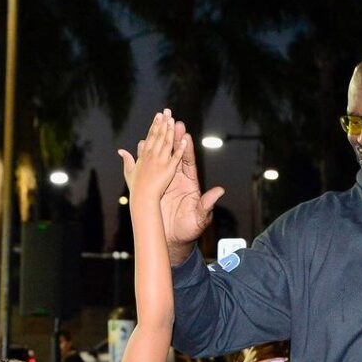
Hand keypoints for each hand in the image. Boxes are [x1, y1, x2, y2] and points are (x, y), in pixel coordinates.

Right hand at [117, 109, 185, 201]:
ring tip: (174, 120)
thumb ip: (127, 160)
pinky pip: (176, 159)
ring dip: (170, 132)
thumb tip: (121, 150)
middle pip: (158, 137)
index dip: (155, 126)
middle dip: (163, 124)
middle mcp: (152, 157)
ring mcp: (160, 163)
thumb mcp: (129, 173)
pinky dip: (180, 150)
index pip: (150, 138)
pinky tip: (184, 140)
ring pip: (167, 145)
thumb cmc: (136, 190)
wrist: (142, 201)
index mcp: (144, 156)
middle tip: (166, 111)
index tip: (158, 116)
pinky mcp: (169, 171)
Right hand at [160, 118, 225, 264]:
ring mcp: (167, 182)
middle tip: (172, 122)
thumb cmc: (190, 229)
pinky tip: (142, 144)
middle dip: (174, 138)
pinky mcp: (156, 187)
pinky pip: (152, 169)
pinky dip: (147, 157)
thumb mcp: (200, 217)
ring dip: (161, 144)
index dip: (187, 148)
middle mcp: (179, 180)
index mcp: (191, 184)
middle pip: (176, 155)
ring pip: (163, 159)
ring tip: (157, 127)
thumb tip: (219, 191)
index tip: (186, 134)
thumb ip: (207, 204)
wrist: (174, 239)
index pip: (189, 163)